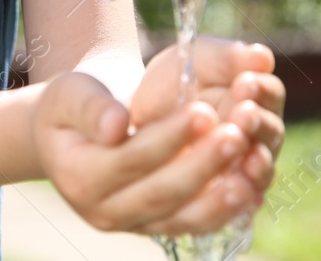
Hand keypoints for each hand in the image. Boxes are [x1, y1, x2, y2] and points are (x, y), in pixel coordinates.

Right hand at [33, 69, 252, 236]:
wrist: (73, 133)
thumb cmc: (73, 104)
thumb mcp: (70, 93)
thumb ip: (90, 107)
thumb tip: (116, 126)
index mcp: (79, 175)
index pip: (131, 159)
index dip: (169, 138)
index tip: (204, 110)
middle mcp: (103, 210)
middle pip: (161, 193)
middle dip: (202, 166)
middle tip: (237, 135)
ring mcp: (130, 224)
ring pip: (181, 218)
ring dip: (220, 199)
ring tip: (251, 173)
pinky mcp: (154, 227)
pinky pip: (192, 225)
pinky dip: (222, 211)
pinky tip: (249, 189)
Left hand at [127, 37, 285, 229]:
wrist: (134, 115)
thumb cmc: (173, 82)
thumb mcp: (195, 60)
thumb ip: (227, 57)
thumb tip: (262, 57)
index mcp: (255, 100)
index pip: (271, 95)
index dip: (262, 90)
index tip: (245, 82)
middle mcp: (256, 136)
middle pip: (271, 134)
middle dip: (259, 124)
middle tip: (244, 113)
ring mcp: (240, 169)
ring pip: (259, 171)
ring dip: (256, 162)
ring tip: (244, 150)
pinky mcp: (220, 198)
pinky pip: (239, 203)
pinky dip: (239, 198)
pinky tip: (235, 188)